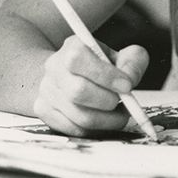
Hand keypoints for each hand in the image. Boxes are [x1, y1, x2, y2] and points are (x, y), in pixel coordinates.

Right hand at [32, 35, 148, 134]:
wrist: (70, 74)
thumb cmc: (101, 66)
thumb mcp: (122, 56)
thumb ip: (133, 62)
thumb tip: (129, 79)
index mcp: (72, 47)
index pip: (78, 59)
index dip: (106, 75)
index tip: (127, 86)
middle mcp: (54, 68)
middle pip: (78, 91)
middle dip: (107, 101)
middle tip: (121, 101)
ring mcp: (46, 91)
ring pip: (79, 116)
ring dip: (107, 120)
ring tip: (118, 113)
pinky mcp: (44, 111)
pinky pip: (74, 130)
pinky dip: (96, 129)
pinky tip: (104, 119)